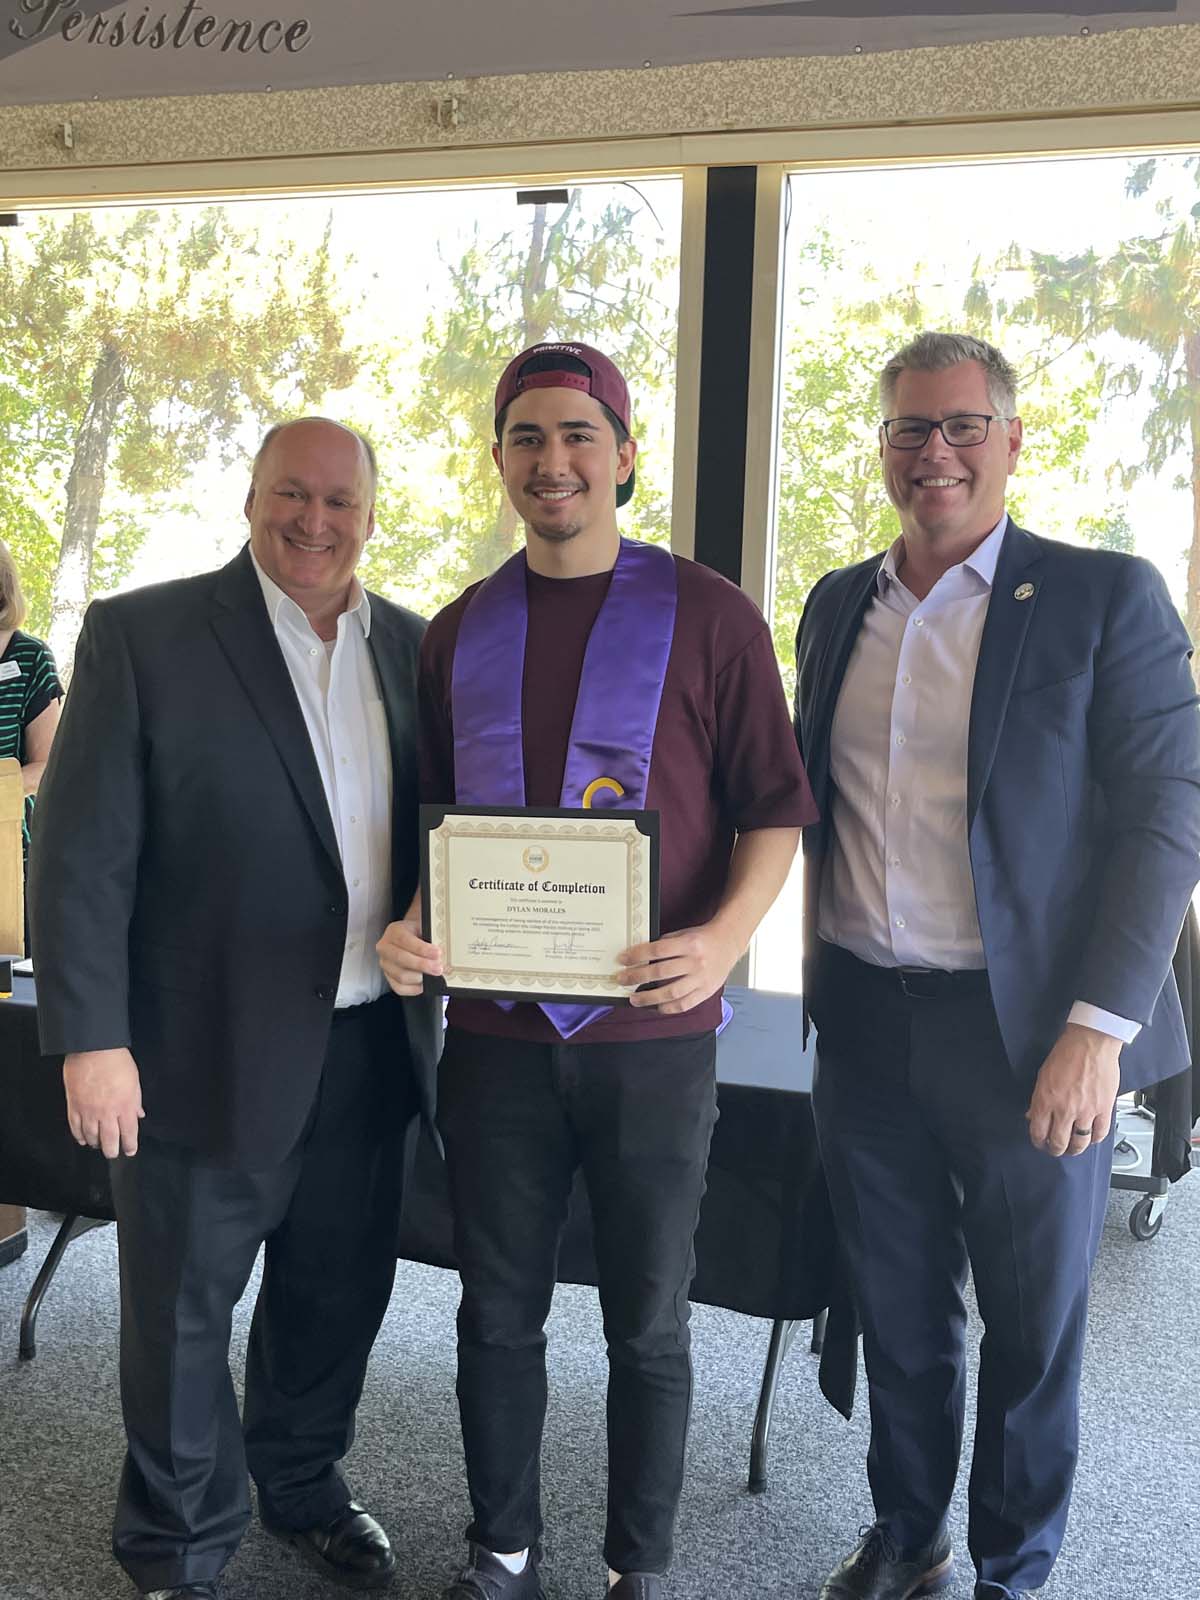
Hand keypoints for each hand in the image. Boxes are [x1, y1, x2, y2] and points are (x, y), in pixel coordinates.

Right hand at [63, 1048, 144, 1158]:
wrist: (93, 1049)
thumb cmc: (116, 1061)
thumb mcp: (134, 1081)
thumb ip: (136, 1100)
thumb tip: (138, 1114)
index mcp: (125, 1106)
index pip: (129, 1133)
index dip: (130, 1145)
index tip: (130, 1150)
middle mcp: (107, 1113)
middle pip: (109, 1141)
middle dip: (112, 1151)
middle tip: (113, 1153)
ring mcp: (89, 1111)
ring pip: (91, 1137)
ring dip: (96, 1144)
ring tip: (99, 1145)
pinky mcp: (74, 1106)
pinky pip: (75, 1128)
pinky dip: (79, 1136)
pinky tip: (82, 1139)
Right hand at [377, 915, 441, 996]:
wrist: (410, 938)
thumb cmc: (419, 933)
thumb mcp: (423, 927)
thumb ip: (430, 935)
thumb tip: (443, 949)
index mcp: (394, 931)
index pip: (405, 940)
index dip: (422, 948)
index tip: (437, 953)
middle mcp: (385, 948)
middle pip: (401, 959)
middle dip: (422, 965)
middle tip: (439, 968)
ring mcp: (385, 964)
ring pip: (401, 976)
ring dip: (420, 978)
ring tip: (433, 975)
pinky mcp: (388, 978)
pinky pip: (399, 988)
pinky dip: (414, 989)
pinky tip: (425, 984)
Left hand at [617, 921, 741, 1014]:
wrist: (728, 943)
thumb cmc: (702, 939)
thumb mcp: (683, 934)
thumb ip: (665, 945)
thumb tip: (640, 957)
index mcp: (689, 943)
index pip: (657, 950)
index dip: (637, 955)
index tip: (622, 960)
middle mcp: (696, 962)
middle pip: (661, 972)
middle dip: (637, 977)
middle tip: (622, 980)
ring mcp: (702, 979)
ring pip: (671, 992)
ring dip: (649, 998)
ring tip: (634, 999)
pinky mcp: (706, 992)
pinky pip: (685, 1004)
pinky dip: (668, 1008)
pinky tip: (656, 1007)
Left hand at [1026, 1023, 1120, 1156]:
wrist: (1090, 1042)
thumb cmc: (1066, 1054)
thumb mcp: (1043, 1076)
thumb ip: (1038, 1099)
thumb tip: (1033, 1116)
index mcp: (1045, 1100)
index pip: (1038, 1132)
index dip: (1038, 1142)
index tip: (1040, 1142)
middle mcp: (1064, 1109)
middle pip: (1059, 1143)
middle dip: (1055, 1149)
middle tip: (1056, 1149)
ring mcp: (1086, 1111)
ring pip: (1079, 1143)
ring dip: (1075, 1149)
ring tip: (1073, 1148)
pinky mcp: (1104, 1109)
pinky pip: (1100, 1134)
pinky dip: (1094, 1139)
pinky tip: (1091, 1138)